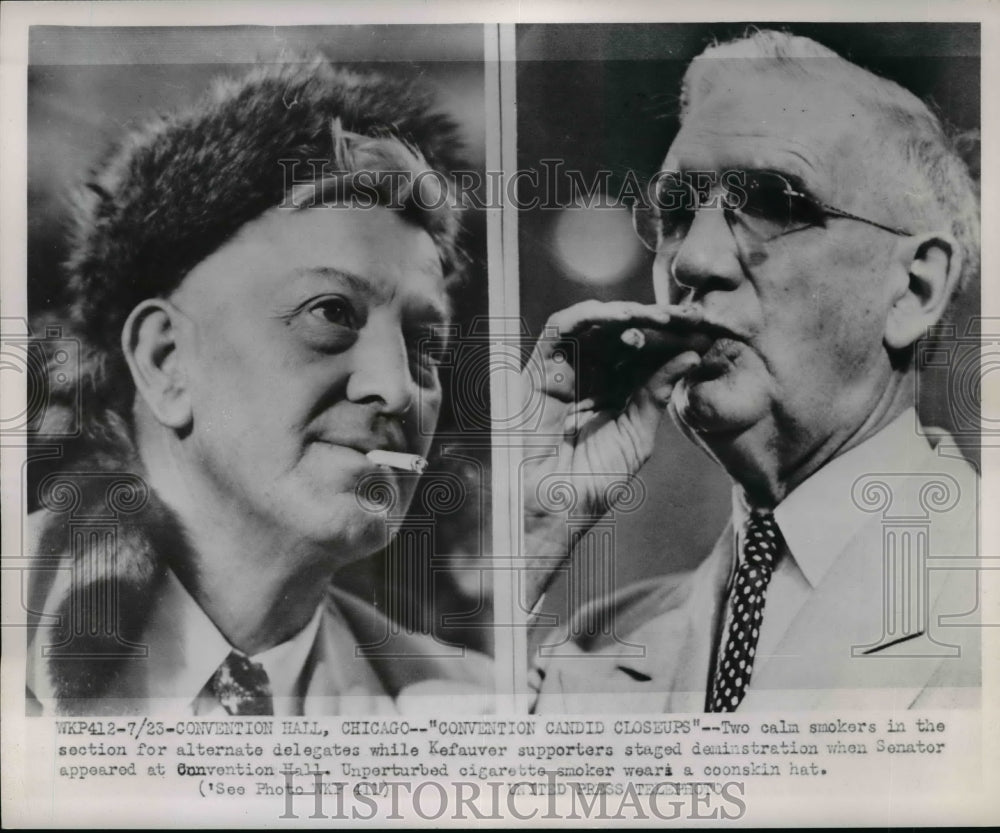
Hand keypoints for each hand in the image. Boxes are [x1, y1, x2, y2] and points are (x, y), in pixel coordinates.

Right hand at [521, 301, 703, 602]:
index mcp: (617, 395)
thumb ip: (657, 394)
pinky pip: (561, 330)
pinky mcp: (539, 369)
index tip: (707, 331)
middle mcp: (592, 378)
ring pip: (596, 326)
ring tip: (659, 317)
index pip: (647, 357)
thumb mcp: (636, 436)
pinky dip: (589, 315)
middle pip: (625, 335)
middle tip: (689, 316)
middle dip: (656, 322)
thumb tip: (691, 356)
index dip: (674, 341)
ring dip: (628, 314)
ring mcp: (565, 372)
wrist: (547, 508)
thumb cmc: (590, 484)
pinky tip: (619, 317)